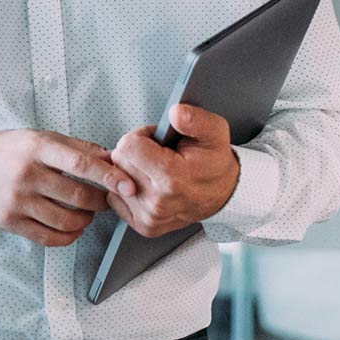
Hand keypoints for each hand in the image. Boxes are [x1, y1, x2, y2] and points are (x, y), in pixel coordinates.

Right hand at [0, 129, 137, 246]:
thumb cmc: (5, 150)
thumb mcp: (38, 138)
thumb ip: (75, 148)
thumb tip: (111, 159)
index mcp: (36, 148)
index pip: (81, 164)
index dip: (110, 177)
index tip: (128, 186)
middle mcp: (27, 174)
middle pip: (79, 197)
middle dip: (100, 202)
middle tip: (104, 200)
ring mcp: (17, 200)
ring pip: (67, 221)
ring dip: (85, 221)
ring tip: (85, 214)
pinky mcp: (10, 221)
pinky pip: (50, 237)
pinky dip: (69, 236)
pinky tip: (71, 228)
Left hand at [106, 104, 239, 237]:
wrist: (224, 193)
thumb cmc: (214, 161)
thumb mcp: (214, 131)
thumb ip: (195, 118)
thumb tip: (174, 113)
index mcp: (171, 177)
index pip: (127, 146)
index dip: (141, 137)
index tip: (157, 141)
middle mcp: (158, 201)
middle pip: (119, 162)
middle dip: (134, 153)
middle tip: (157, 155)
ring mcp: (151, 217)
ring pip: (115, 181)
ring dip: (130, 172)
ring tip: (154, 171)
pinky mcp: (145, 226)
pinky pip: (116, 199)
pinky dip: (127, 189)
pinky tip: (147, 185)